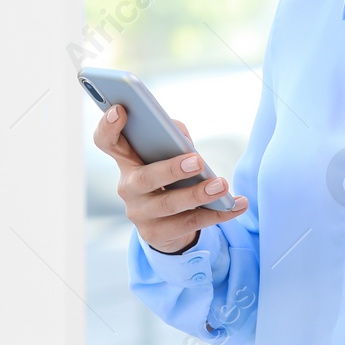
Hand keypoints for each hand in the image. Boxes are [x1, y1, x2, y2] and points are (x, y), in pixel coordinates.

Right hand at [92, 104, 247, 253]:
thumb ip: (173, 138)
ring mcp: (140, 214)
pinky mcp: (157, 235)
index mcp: (126, 160)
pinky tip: (237, 205)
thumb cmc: (167, 176)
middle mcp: (127, 187)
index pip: (106, 141)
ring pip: (169, 206)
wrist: (166, 222)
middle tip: (198, 161)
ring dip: (198, 195)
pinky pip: (190, 224)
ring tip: (222, 185)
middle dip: (171, 170)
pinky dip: (218, 213)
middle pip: (143, 179)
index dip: (108, 126)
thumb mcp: (166, 154)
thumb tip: (184, 140)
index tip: (122, 109)